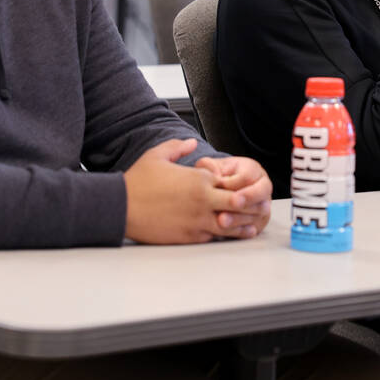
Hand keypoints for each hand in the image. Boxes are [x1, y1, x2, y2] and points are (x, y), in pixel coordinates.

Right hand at [123, 139, 258, 243]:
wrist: (120, 207)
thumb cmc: (137, 181)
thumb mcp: (157, 155)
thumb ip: (178, 147)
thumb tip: (192, 142)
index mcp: (199, 179)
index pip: (232, 182)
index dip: (238, 185)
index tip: (243, 187)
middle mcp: (203, 200)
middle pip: (239, 204)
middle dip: (250, 206)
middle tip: (259, 207)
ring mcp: (198, 221)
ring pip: (231, 224)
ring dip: (241, 224)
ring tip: (252, 226)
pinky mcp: (190, 237)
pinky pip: (214, 237)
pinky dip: (222, 235)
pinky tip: (229, 235)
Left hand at [195, 156, 271, 236]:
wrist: (221, 193)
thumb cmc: (217, 178)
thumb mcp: (212, 168)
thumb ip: (209, 167)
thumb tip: (210, 172)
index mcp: (252, 169)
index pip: (248, 176)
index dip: (234, 182)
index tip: (220, 186)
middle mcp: (262, 186)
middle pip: (262, 192)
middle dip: (247, 198)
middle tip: (233, 203)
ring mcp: (263, 204)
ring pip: (259, 212)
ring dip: (240, 217)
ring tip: (222, 220)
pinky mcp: (259, 221)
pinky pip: (255, 227)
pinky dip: (241, 230)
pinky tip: (227, 231)